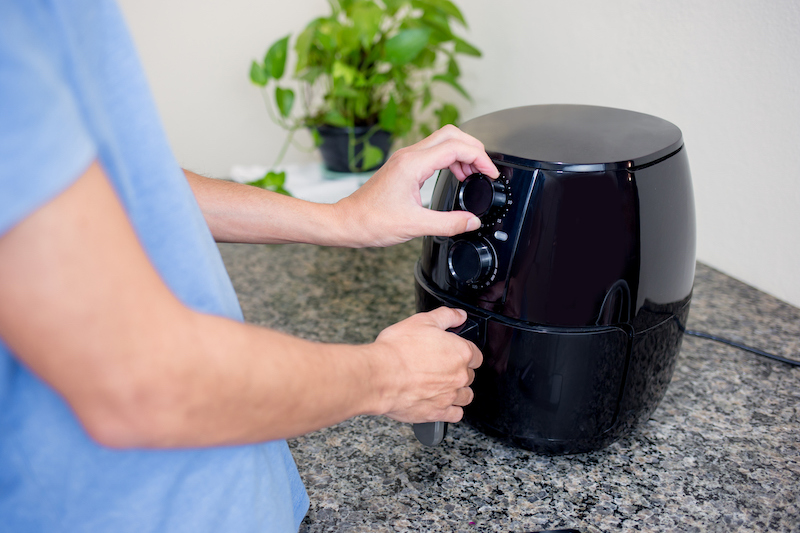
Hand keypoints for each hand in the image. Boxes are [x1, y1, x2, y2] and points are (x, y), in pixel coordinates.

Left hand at [334, 125, 498, 247]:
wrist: (347, 222)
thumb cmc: (371, 221)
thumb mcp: (415, 226)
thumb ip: (448, 223)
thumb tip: (471, 222)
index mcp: (413, 165)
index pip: (455, 147)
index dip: (479, 157)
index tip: (489, 173)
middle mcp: (409, 156)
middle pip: (451, 133)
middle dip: (473, 148)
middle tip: (485, 168)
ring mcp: (405, 158)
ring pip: (442, 140)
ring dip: (461, 153)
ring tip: (472, 175)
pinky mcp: (403, 165)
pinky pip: (432, 152)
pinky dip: (449, 159)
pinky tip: (454, 176)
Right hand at [369, 307, 482, 423]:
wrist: (380, 375)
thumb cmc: (398, 349)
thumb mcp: (422, 321)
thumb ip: (446, 316)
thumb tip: (459, 315)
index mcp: (460, 352)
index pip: (475, 355)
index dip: (463, 352)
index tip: (453, 352)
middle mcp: (459, 376)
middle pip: (469, 375)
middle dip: (458, 371)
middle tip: (440, 367)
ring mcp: (449, 396)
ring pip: (465, 396)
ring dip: (457, 391)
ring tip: (442, 386)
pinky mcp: (437, 413)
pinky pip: (456, 414)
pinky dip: (451, 410)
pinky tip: (441, 403)